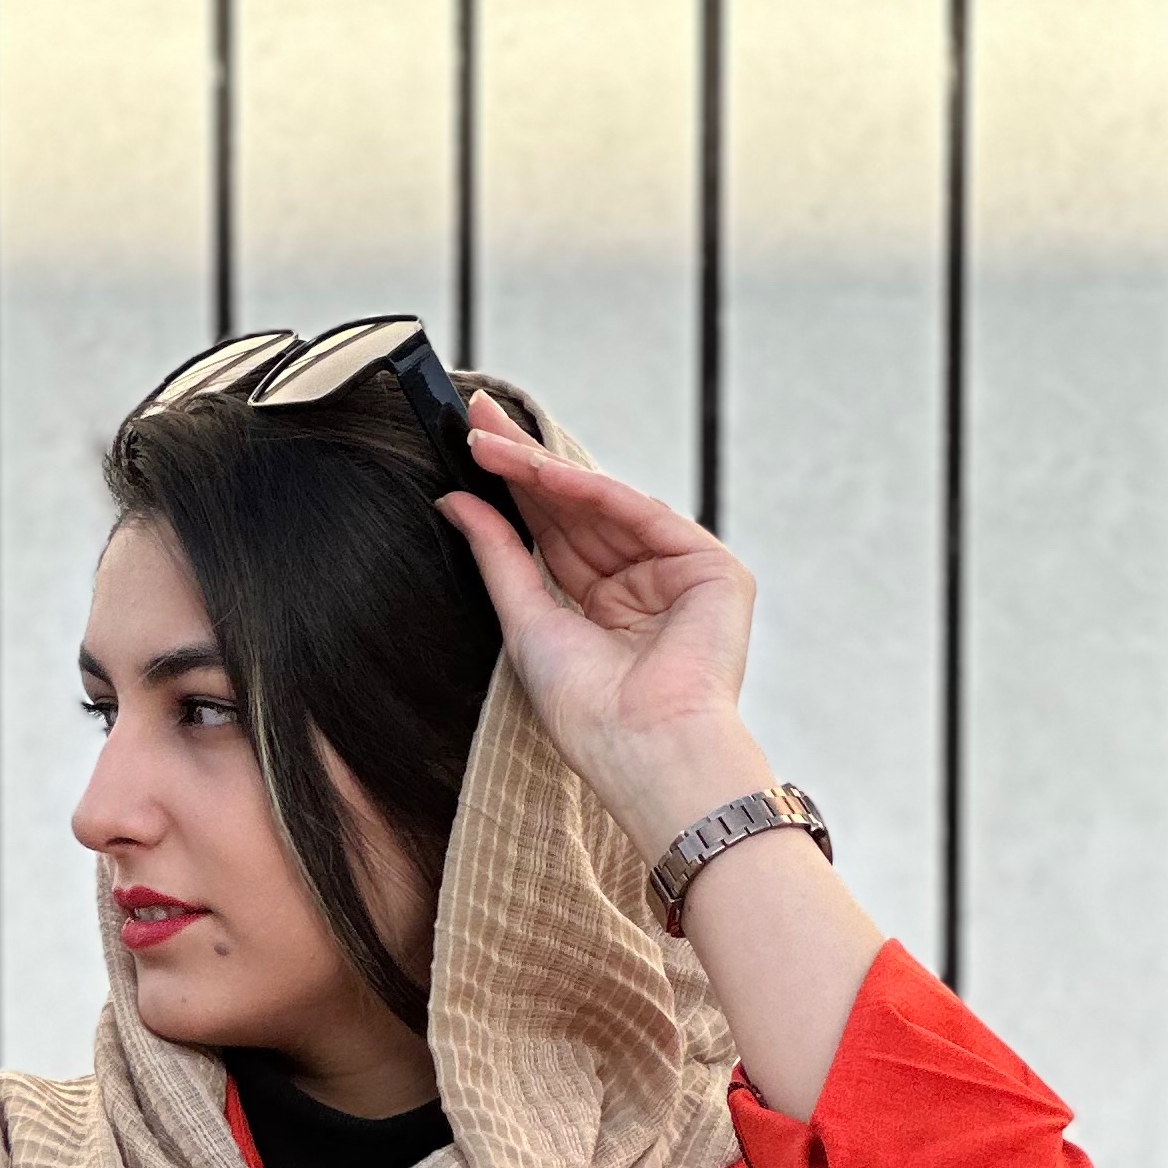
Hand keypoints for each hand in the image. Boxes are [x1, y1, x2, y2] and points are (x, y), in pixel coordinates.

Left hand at [437, 393, 769, 856]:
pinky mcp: (712, 569)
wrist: (644, 750)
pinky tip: (543, 470)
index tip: (469, 445)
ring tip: (490, 441)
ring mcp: (678, 573)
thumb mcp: (526, 620)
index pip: (551, 533)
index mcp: (601, 608)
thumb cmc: (587, 712)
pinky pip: (640, 513)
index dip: (512, 488)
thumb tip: (455, 500)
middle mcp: (641, 585)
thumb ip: (498, 555)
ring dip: (544, 468)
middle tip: (475, 417)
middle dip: (523, 462)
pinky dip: (591, 489)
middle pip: (574, 509)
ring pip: (603, 504)